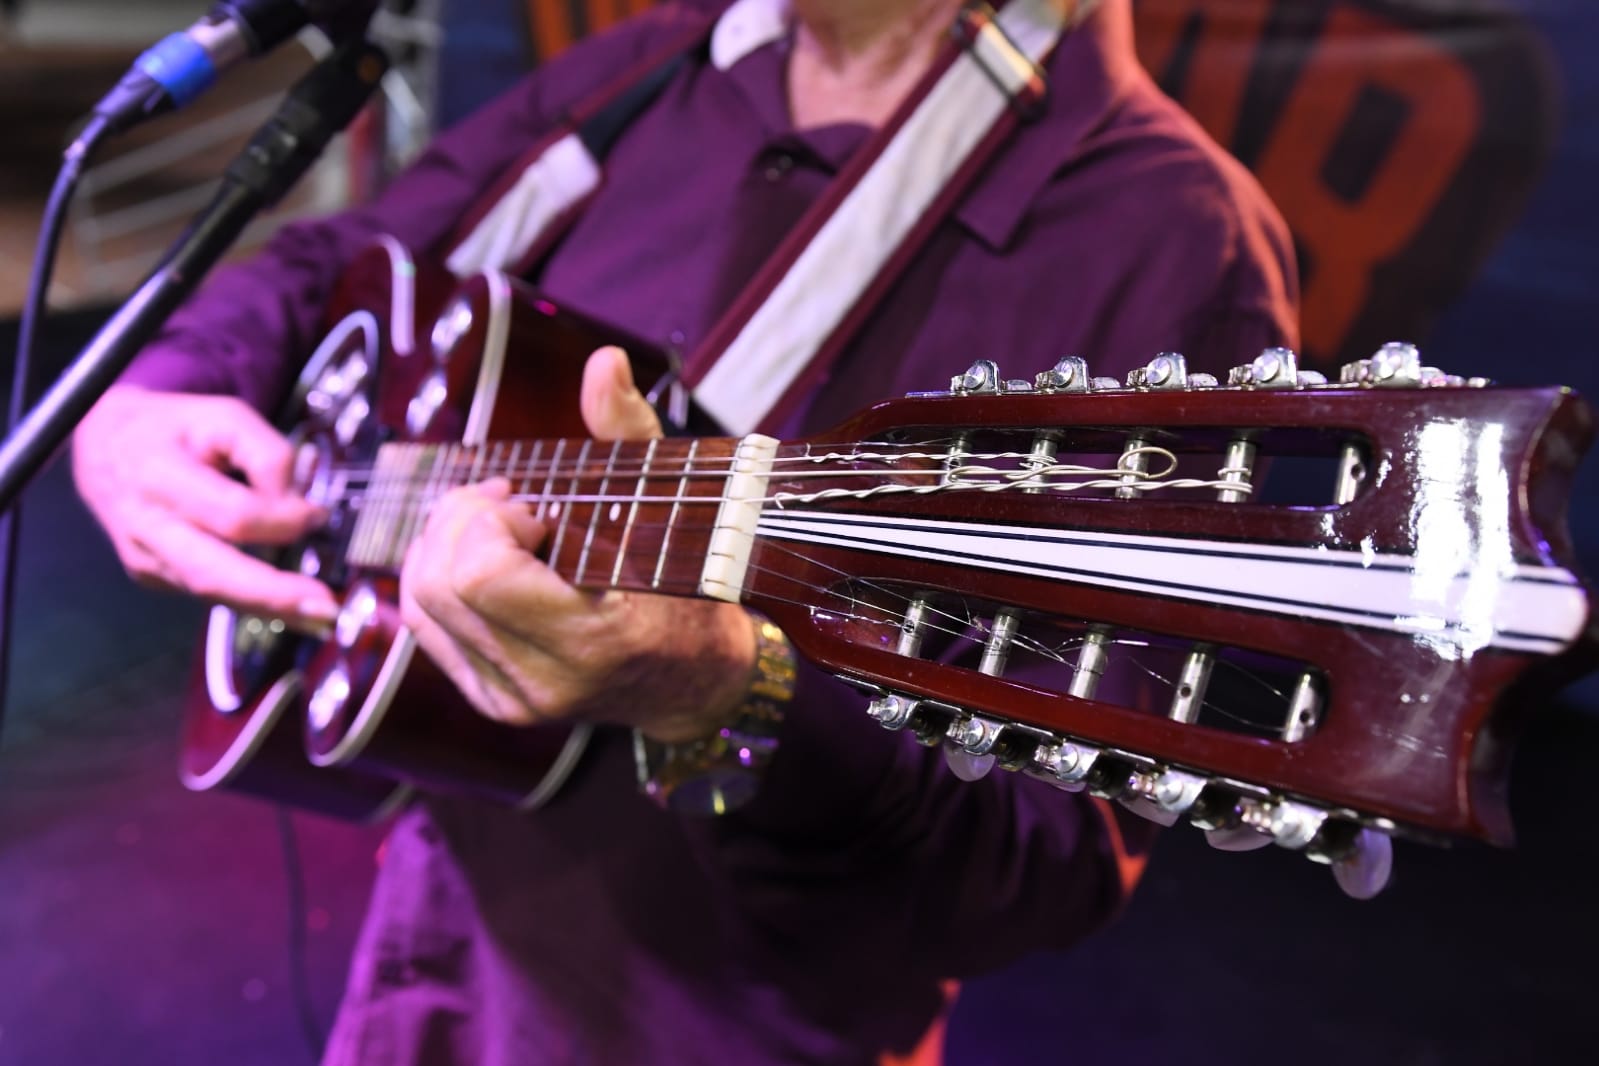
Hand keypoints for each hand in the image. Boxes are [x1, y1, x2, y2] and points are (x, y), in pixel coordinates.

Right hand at [72, 385, 336, 629]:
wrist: (104, 446)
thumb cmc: (172, 429)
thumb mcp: (224, 415)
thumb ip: (267, 453)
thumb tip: (296, 503)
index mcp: (158, 475)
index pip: (231, 514)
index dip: (281, 519)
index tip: (317, 514)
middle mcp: (144, 525)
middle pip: (212, 573)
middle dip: (272, 596)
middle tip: (324, 608)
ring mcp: (143, 557)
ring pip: (210, 593)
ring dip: (268, 609)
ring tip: (317, 618)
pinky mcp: (150, 575)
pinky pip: (206, 591)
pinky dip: (248, 599)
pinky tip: (285, 604)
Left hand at [401, 347, 755, 740]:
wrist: (695, 681)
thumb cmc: (688, 586)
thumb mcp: (668, 502)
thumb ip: (627, 432)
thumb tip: (603, 363)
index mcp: (592, 639)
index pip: (481, 575)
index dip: (491, 523)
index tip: (534, 507)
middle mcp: (543, 681)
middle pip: (441, 582)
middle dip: (462, 524)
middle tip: (512, 505)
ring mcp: (512, 700)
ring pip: (419, 602)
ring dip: (445, 545)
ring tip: (497, 526)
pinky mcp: (492, 702)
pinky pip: (424, 626)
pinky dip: (438, 576)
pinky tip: (482, 558)